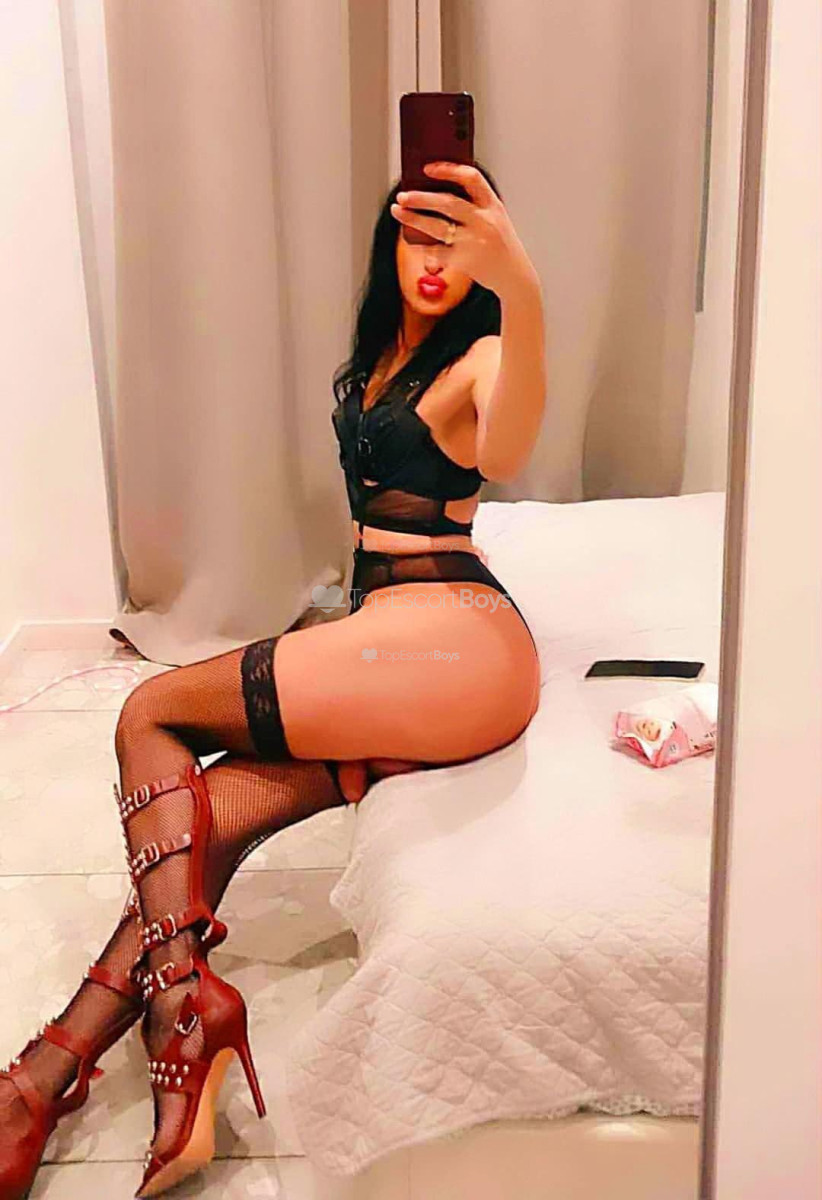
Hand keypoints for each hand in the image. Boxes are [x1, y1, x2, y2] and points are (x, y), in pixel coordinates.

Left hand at [391, 162, 536, 298]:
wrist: (515, 277)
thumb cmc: (500, 245)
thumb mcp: (495, 219)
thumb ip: (474, 206)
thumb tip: (435, 193)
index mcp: (493, 205)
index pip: (471, 178)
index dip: (448, 170)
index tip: (428, 168)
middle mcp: (485, 221)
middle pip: (447, 202)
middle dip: (421, 197)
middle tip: (402, 194)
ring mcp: (475, 242)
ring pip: (437, 227)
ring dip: (413, 218)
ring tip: (398, 211)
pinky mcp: (466, 262)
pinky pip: (437, 252)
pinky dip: (426, 248)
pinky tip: (418, 244)